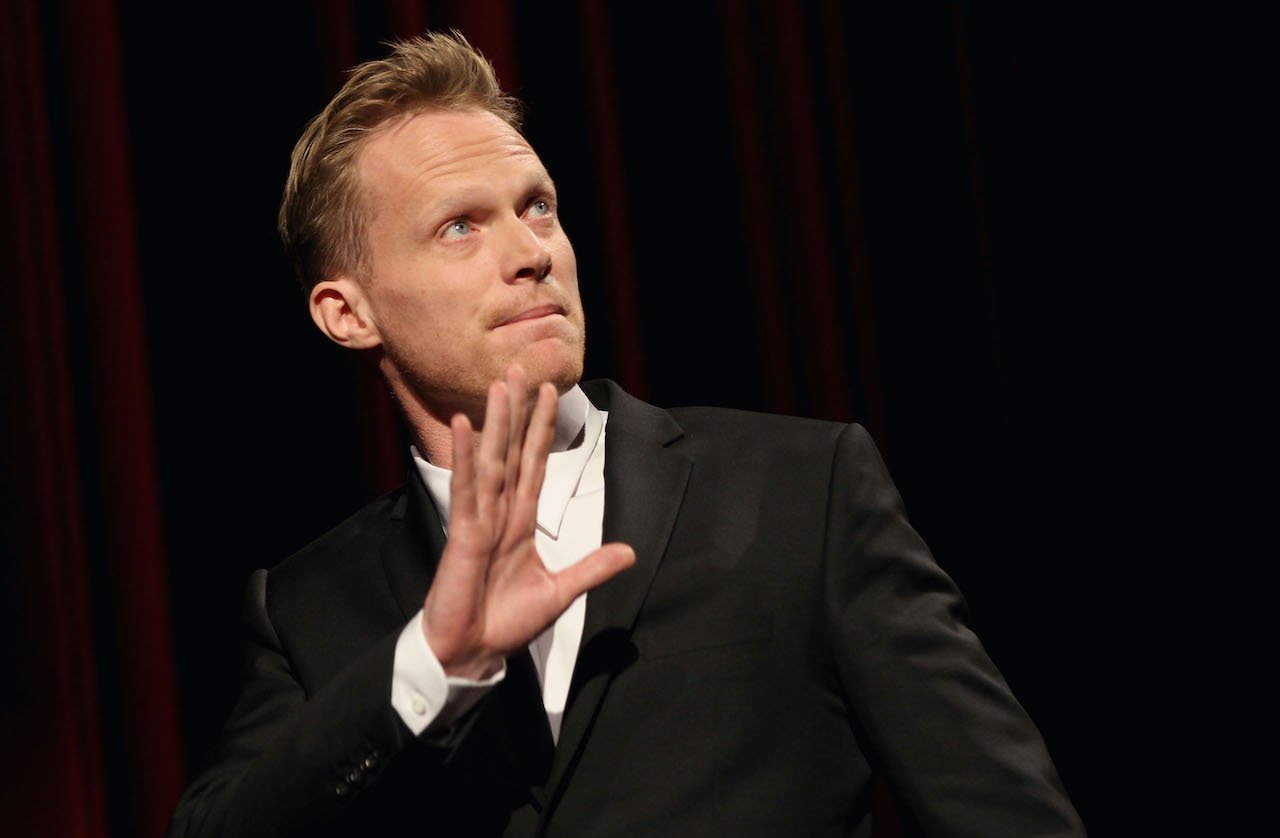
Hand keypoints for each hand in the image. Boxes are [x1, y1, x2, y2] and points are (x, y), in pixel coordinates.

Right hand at [421, 366, 635, 678]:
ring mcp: (480, 520)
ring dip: (496, 422)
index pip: (534, 465)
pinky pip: (467, 489)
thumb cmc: (504, 623)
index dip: (541, 429)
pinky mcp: (464, 534)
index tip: (548, 392)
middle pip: (511, 451)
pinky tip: (464, 427)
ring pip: (492, 461)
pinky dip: (466, 458)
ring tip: (499, 384)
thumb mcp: (560, 592)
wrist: (473, 652)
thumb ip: (591, 568)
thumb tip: (629, 553)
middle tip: (518, 368)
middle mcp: (500, 513)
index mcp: (521, 522)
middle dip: (517, 411)